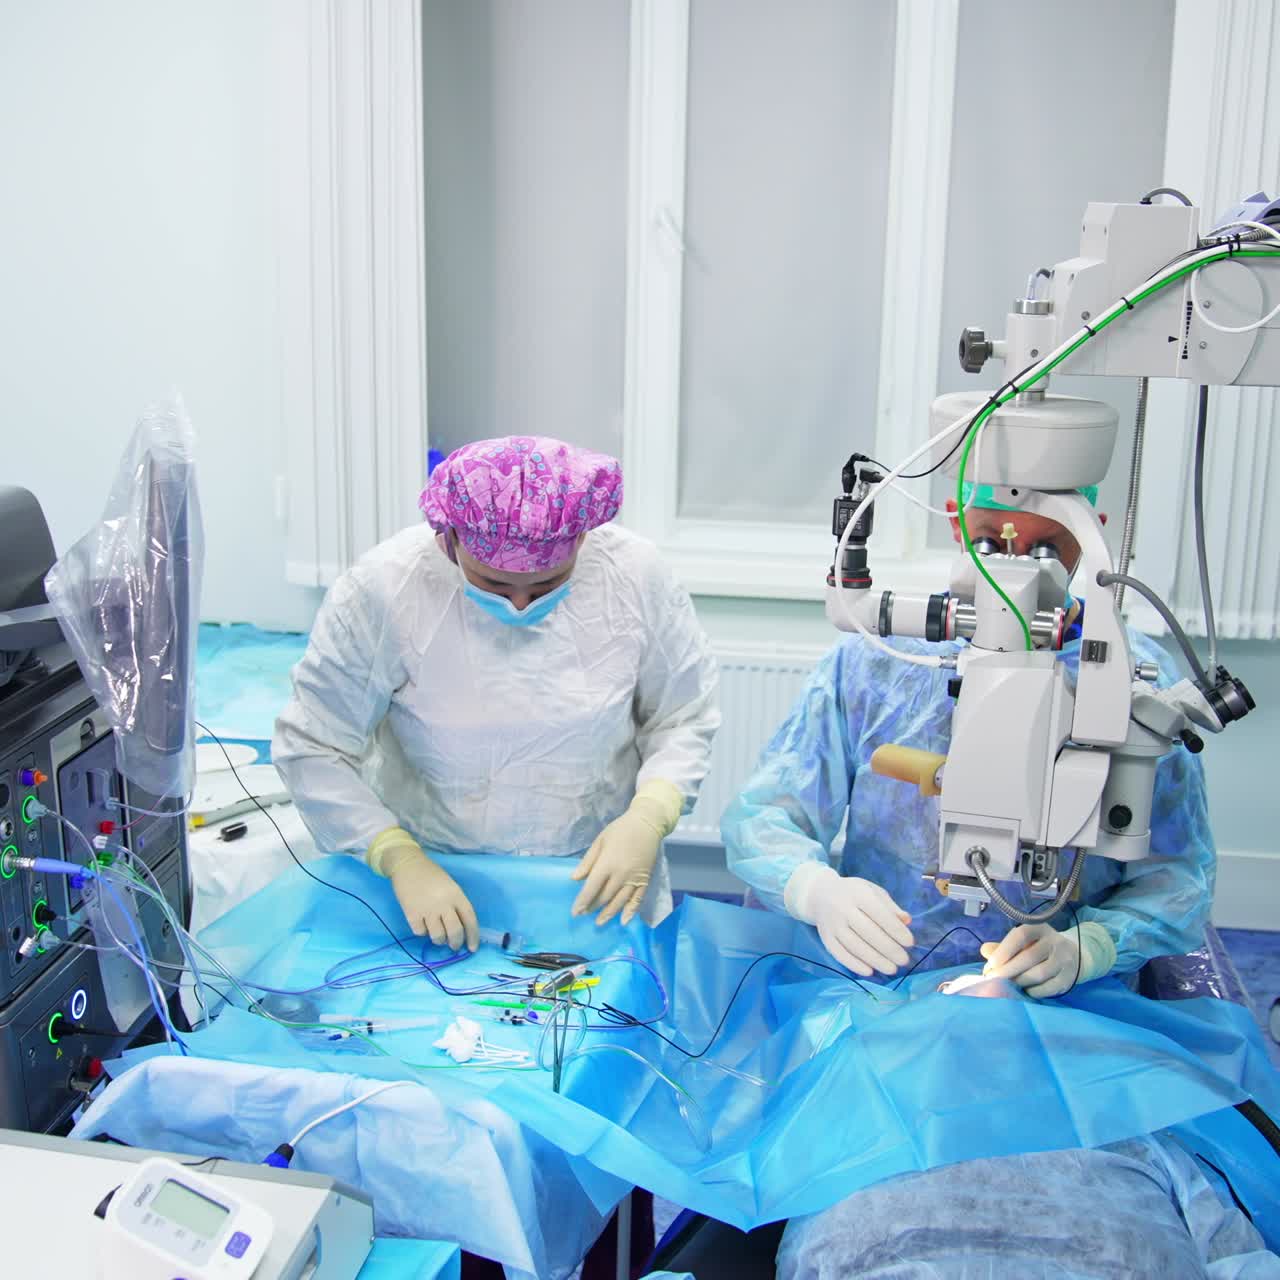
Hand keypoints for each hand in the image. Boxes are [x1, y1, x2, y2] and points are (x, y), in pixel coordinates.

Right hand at [368, 828, 478, 950]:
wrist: (408, 865)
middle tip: (453, 946)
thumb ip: (455, 905)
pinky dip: (422, 932)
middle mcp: (444, 904)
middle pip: (454, 932)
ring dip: (439, 940)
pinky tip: (422, 924)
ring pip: (438, 936)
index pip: (470, 919)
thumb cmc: (431, 875)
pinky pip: (420, 933)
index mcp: (456, 895)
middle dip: (455, 943)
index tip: (472, 948)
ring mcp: (427, 910)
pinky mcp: (412, 914)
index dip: (473, 936)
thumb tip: (459, 929)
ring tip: (438, 935)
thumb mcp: (450, 886)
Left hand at [571, 782, 682, 925]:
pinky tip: (624, 921)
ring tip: (599, 922)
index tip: (575, 912)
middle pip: (604, 897)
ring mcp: (634, 879)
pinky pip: (637, 900)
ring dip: (608, 913)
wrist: (647, 825)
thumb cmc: (620, 830)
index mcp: (607, 864)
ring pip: (619, 901)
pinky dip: (630, 912)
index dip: (582, 902)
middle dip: (593, 907)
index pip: (591, 888)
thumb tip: (575, 879)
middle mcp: (621, 875)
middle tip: (584, 914)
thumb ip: (588, 861)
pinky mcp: (645, 880)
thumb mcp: (599, 841)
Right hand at [786, 863, 913, 976]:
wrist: (820, 894)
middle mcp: (843, 908)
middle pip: (868, 932)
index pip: (879, 913)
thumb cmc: (854, 893)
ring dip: (875, 960)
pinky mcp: (825, 937)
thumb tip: (907, 921)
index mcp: (859, 893)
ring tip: (892, 969)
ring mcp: (832, 924)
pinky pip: (839, 953)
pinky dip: (854, 964)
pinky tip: (869, 971)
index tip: (910, 943)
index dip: (896, 930)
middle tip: (904, 960)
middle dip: (888, 948)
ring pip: (854, 945)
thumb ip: (890, 907)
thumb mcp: (873, 891)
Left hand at [980, 921, 1113, 997]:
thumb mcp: (1022, 943)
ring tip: (1008, 985)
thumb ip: (1002, 947)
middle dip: (1007, 970)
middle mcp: (1054, 941)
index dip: (1004, 950)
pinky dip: (1034, 991)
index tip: (990, 965)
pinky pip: (1049, 988)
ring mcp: (1064, 960)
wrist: (1074, 957)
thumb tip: (984, 950)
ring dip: (1020, 981)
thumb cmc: (1038, 949)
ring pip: (1039, 974)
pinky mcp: (1069, 978)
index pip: (1021, 935)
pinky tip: (1025, 990)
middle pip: (1029, 957)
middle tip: (992, 980)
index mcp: (1039, 928)